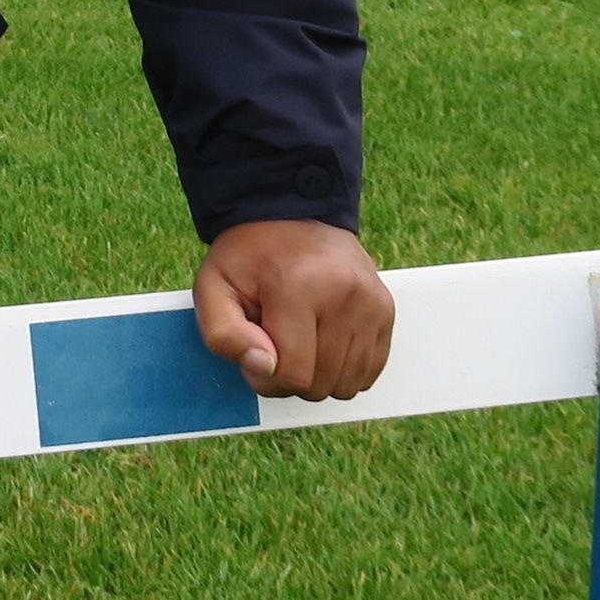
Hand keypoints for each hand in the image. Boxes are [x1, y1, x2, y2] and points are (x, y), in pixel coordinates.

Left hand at [194, 219, 393, 401]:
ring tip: (300, 339)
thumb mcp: (213, 288)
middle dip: (292, 377)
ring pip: (348, 384)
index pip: (292, 375)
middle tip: (276, 343)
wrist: (292, 215)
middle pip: (321, 384)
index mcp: (296, 287)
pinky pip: (370, 370)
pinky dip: (345, 368)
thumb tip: (265, 368)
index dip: (266, 378)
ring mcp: (371, 302)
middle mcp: (344, 294)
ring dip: (320, 375)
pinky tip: (324, 341)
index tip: (256, 351)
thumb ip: (224, 335)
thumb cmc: (249, 257)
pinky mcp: (385, 309)